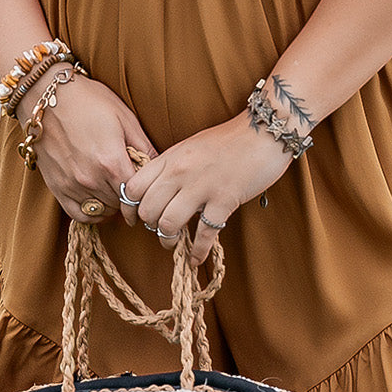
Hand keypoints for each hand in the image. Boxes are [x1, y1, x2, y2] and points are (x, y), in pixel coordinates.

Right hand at [27, 74, 156, 224]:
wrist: (46, 96)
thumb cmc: (89, 101)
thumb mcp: (124, 117)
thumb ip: (144, 146)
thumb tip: (160, 168)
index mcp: (112, 162)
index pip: (137, 194)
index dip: (145, 191)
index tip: (146, 185)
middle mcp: (91, 178)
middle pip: (121, 203)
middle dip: (129, 195)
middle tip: (130, 181)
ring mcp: (72, 185)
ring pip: (103, 210)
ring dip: (112, 202)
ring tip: (114, 185)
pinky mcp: (56, 187)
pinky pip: (79, 213)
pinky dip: (92, 210)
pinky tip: (98, 197)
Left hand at [121, 114, 291, 264]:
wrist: (262, 132)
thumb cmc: (228, 140)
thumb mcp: (190, 146)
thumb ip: (171, 167)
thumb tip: (156, 192)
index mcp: (170, 158)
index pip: (134, 187)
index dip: (130, 208)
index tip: (135, 218)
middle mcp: (180, 172)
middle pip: (147, 210)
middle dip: (150, 227)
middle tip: (159, 230)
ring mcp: (202, 187)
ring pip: (168, 224)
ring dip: (168, 241)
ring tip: (174, 242)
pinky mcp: (224, 200)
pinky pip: (204, 234)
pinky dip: (197, 252)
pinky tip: (195, 259)